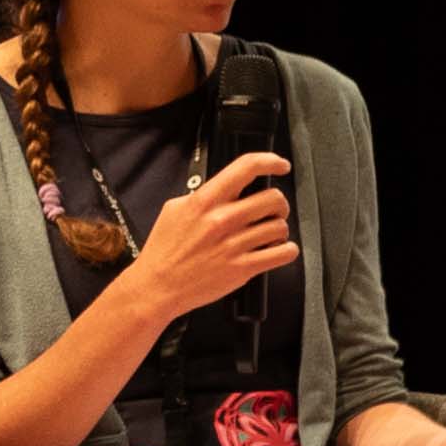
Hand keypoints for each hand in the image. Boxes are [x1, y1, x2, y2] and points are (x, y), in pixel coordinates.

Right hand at [109, 151, 298, 327]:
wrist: (158, 285)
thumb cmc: (164, 250)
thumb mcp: (174, 210)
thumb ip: (201, 195)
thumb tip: (224, 187)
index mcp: (204, 202)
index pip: (246, 168)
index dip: (270, 161)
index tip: (279, 165)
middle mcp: (222, 220)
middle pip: (273, 198)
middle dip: (279, 203)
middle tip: (273, 210)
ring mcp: (234, 244)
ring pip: (280, 226)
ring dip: (279, 229)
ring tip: (269, 234)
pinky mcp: (244, 267)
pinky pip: (284, 253)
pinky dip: (287, 250)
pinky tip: (277, 249)